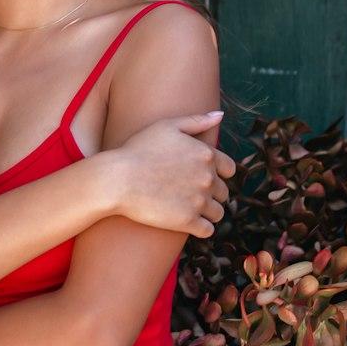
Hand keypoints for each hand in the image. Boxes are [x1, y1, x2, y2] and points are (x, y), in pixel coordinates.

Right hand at [116, 113, 234, 236]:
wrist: (117, 179)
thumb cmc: (138, 149)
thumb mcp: (167, 126)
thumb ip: (197, 120)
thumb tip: (220, 115)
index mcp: (206, 154)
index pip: (229, 169)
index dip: (218, 174)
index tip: (201, 177)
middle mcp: (208, 178)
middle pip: (223, 192)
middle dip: (210, 194)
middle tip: (189, 194)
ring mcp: (199, 201)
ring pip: (217, 213)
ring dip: (207, 213)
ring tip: (188, 209)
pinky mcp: (188, 221)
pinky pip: (207, 230)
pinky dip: (200, 228)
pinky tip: (186, 222)